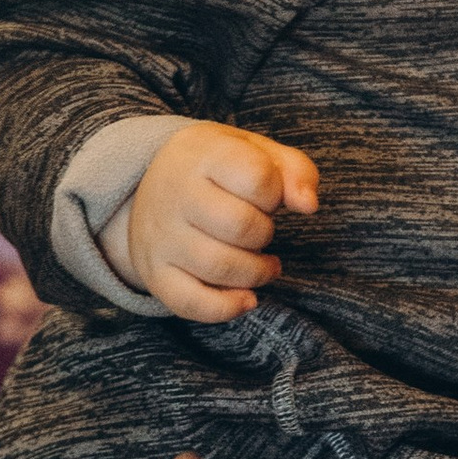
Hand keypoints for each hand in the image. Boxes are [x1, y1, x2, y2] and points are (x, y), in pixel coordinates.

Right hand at [119, 119, 320, 321]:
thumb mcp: (254, 150)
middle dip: (265, 233)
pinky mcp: (155, 273)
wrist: (149, 182)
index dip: (276, 192)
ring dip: (257, 273)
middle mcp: (175, 195)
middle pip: (241, 227)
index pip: (257, 178)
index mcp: (202, 156)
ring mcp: (161, 237)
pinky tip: (246, 298)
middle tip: (262, 230)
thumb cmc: (216, 167)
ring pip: (221, 267)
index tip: (267, 195)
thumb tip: (308, 205)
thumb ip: (294, 170)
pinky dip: (226, 308)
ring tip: (264, 265)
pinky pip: (191, 303)